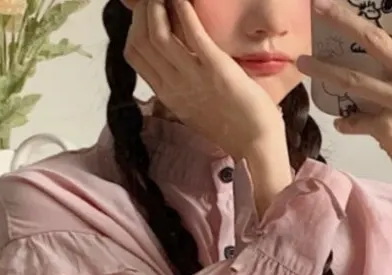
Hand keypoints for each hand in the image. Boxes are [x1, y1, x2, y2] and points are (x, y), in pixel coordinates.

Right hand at [125, 0, 285, 163]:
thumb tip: (170, 65)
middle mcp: (175, 86)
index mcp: (168, 94)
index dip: (135, 27)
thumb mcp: (194, 107)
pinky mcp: (217, 69)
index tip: (146, 13)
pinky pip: (193, 33)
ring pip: (158, 35)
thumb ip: (178, 86)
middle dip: (143, 12)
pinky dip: (184, 10)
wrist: (257, 144)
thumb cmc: (232, 126)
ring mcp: (194, 78)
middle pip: (141, 41)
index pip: (134, 54)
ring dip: (158, 7)